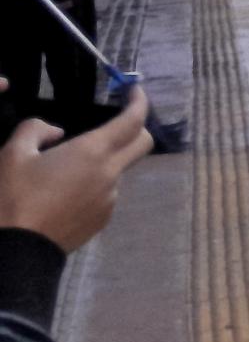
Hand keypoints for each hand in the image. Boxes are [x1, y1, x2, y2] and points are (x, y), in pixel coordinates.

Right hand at [0, 91, 153, 252]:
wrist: (17, 250)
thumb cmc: (12, 198)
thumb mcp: (12, 154)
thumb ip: (35, 130)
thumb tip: (55, 131)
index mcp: (93, 153)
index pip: (133, 121)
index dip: (139, 102)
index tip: (134, 90)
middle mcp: (110, 175)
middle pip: (142, 144)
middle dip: (136, 127)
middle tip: (116, 120)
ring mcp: (110, 200)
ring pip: (120, 170)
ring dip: (106, 160)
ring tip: (65, 167)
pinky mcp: (102, 220)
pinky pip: (106, 193)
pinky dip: (95, 183)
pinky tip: (64, 191)